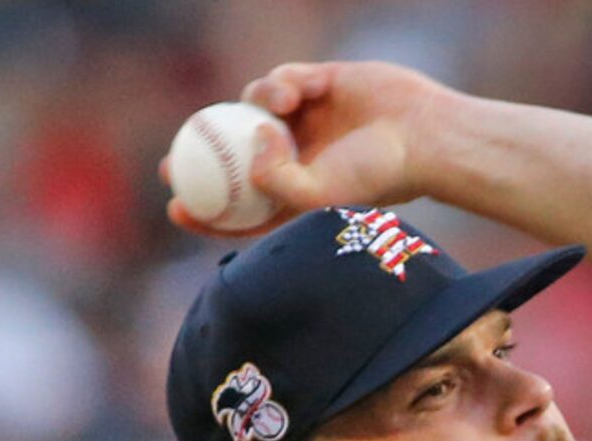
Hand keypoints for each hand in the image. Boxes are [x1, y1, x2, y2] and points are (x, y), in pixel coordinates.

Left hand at [165, 61, 448, 238]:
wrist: (421, 135)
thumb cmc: (377, 174)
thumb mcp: (321, 195)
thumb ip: (276, 182)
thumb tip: (248, 145)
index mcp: (297, 195)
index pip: (241, 209)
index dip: (206, 212)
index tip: (175, 208)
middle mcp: (296, 158)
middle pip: (233, 159)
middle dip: (199, 160)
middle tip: (170, 161)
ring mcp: (305, 121)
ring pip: (254, 110)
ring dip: (255, 104)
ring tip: (279, 108)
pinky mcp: (317, 84)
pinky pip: (281, 78)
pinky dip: (280, 82)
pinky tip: (294, 92)